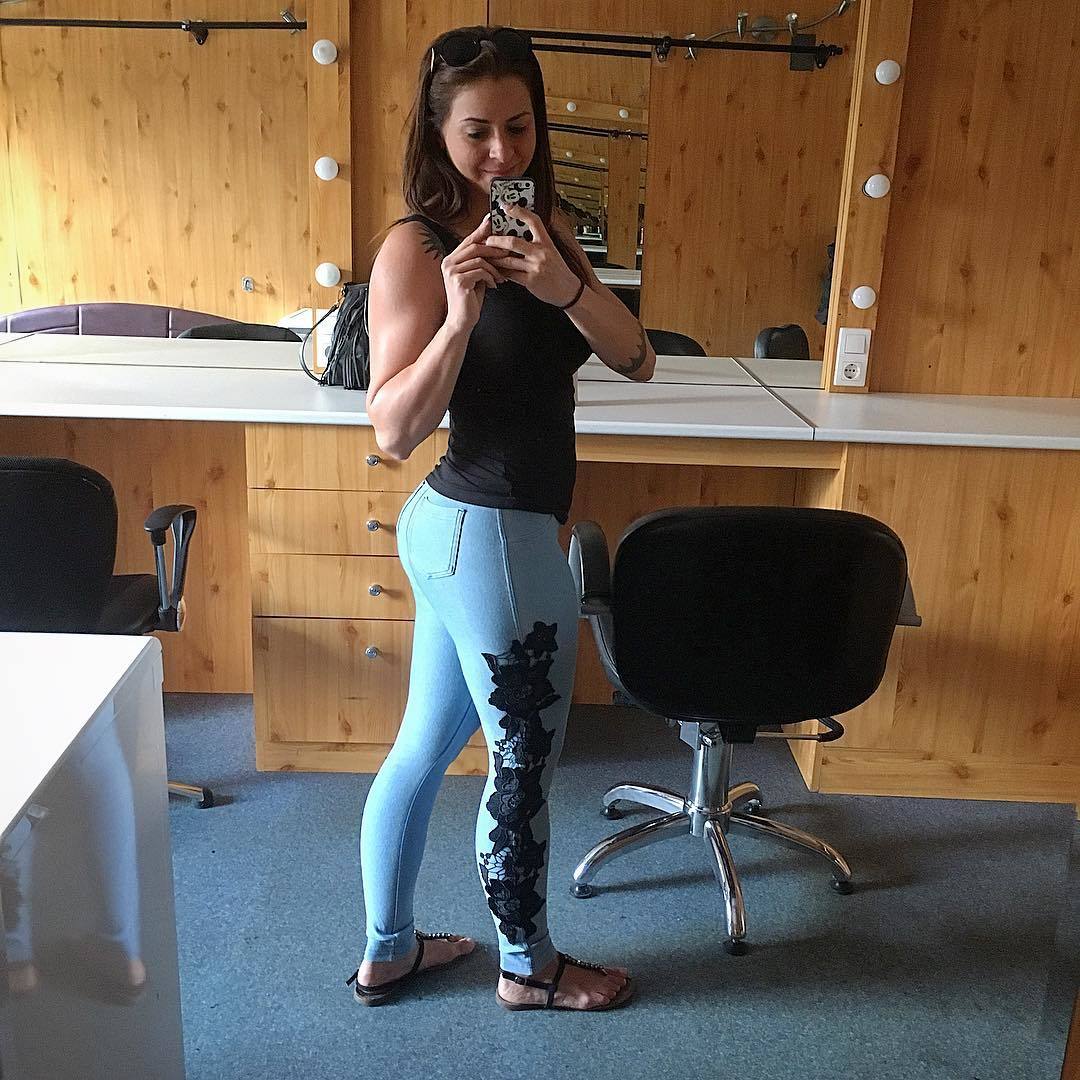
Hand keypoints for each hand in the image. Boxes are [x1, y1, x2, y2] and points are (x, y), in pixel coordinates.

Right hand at [440, 215, 506, 332]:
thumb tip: (494, 245)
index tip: (492, 221)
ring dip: (494, 268)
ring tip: (501, 277)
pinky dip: (490, 277)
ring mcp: (451, 272)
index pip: (468, 240)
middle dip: (493, 249)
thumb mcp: (476, 277)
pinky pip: (480, 271)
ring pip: (479, 259)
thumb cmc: (470, 301)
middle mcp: (448, 263)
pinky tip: (493, 285)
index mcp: (451, 260)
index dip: (481, 231)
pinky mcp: (459, 281)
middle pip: (474, 246)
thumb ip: (480, 262)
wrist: (462, 322)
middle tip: (507, 253)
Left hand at [485, 203, 583, 307]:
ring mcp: (535, 267)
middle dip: (496, 240)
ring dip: (495, 258)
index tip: (506, 207)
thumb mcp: (551, 252)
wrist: (568, 290)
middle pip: (513, 242)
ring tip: (487, 255)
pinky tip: (497, 270)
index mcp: (546, 242)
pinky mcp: (531, 281)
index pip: (533, 221)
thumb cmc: (558, 271)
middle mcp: (541, 253)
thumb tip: (518, 234)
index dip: (519, 212)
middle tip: (487, 239)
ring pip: (508, 260)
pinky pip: (511, 274)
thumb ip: (537, 243)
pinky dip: (502, 272)